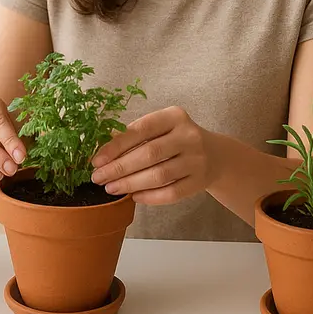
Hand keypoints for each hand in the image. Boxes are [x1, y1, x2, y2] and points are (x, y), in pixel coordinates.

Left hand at [90, 106, 219, 204]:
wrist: (216, 155)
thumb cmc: (177, 139)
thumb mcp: (161, 128)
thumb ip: (135, 135)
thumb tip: (101, 150)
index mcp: (174, 116)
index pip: (141, 130)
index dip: (116, 146)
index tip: (97, 160)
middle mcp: (188, 135)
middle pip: (149, 154)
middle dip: (119, 168)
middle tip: (98, 178)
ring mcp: (197, 160)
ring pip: (160, 175)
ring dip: (131, 183)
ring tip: (111, 188)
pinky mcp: (200, 181)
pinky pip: (171, 193)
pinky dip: (150, 197)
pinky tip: (134, 197)